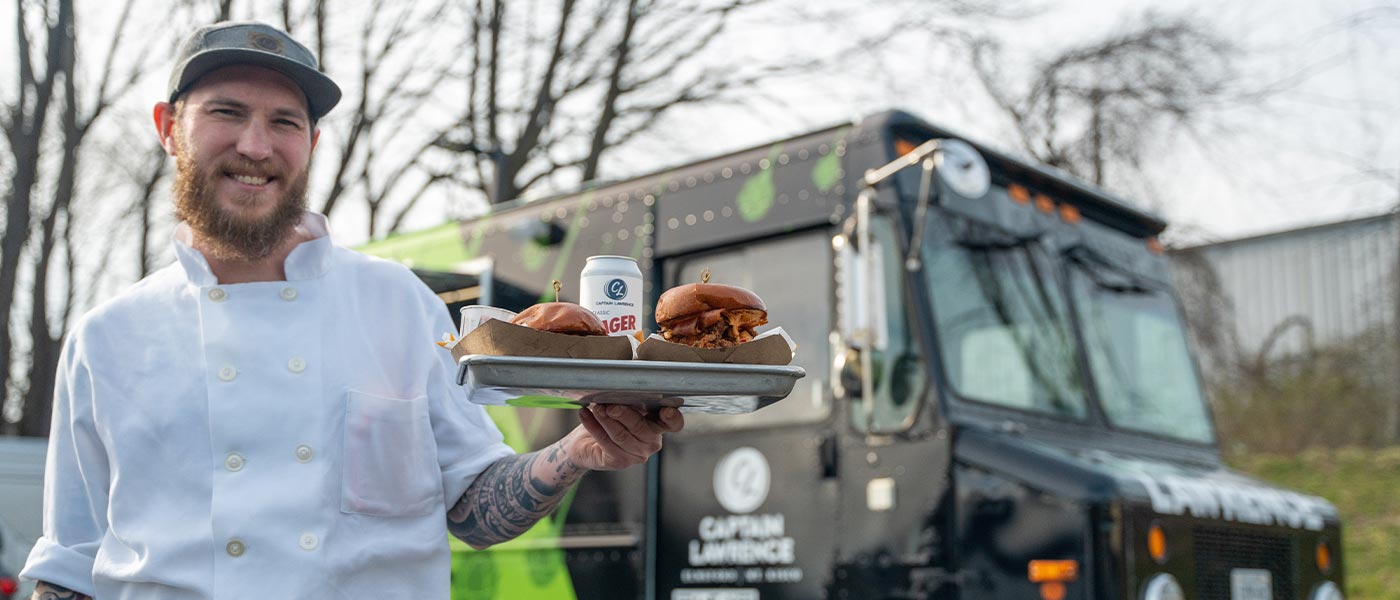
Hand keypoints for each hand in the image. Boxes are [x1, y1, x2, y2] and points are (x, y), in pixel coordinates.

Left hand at [566, 404, 683, 470]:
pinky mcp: (620, 461)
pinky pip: (605, 442)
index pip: (674, 424)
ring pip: (621, 435)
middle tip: (608, 404)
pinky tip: (585, 415)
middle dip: (623, 413)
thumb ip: (629, 401)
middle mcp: (651, 442)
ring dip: (606, 419)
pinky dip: (593, 426)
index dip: (673, 418)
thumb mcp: (622, 406)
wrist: (585, 443)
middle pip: (640, 427)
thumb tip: (624, 388)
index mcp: (658, 425)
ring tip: (596, 408)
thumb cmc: (609, 420)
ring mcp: (637, 454)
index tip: (666, 411)